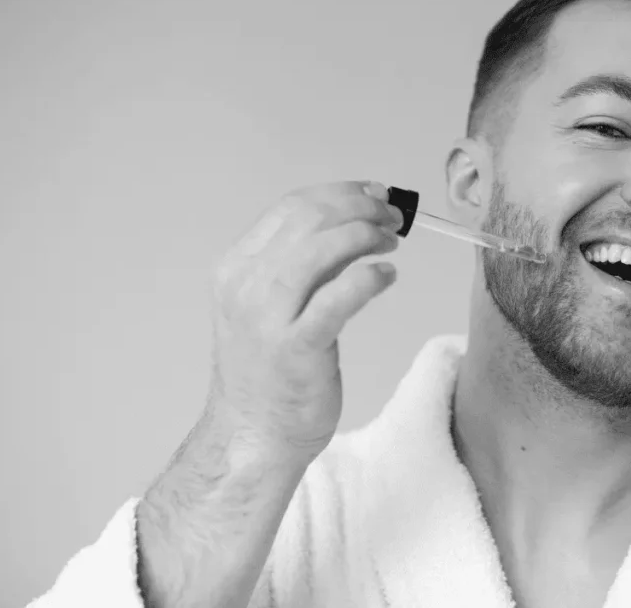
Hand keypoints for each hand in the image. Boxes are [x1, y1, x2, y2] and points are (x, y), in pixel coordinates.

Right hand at [206, 180, 402, 459]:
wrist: (253, 436)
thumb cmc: (271, 372)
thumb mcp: (276, 306)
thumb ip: (307, 265)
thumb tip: (354, 225)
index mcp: (237, 267)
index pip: (291, 207)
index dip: (341, 193)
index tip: (375, 194)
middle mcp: (245, 285)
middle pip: (308, 218)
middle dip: (360, 207)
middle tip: (394, 216)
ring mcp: (267, 318)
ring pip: (320, 249)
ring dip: (365, 234)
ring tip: (392, 241)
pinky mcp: (295, 349)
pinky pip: (337, 299)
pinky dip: (367, 277)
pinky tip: (387, 275)